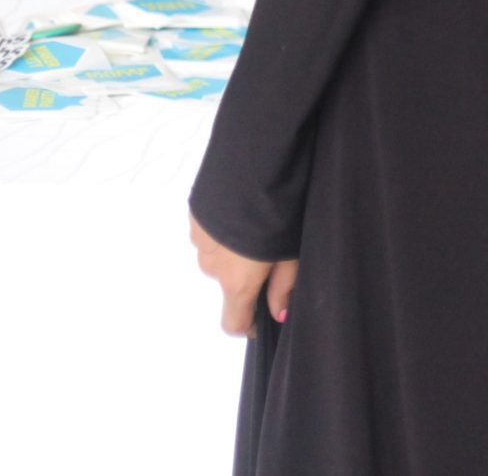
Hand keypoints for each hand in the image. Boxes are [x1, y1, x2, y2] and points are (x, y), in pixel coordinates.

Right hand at [191, 213, 297, 335]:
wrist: (252, 162)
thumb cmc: (280, 210)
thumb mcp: (293, 251)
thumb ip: (284, 285)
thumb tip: (278, 314)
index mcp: (236, 281)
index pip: (232, 323)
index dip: (249, 324)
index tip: (264, 316)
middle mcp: (211, 265)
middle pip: (229, 282)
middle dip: (249, 273)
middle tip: (275, 248)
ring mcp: (199, 239)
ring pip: (219, 255)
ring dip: (236, 248)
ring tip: (261, 222)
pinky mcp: (195, 215)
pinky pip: (211, 232)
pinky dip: (225, 228)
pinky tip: (245, 208)